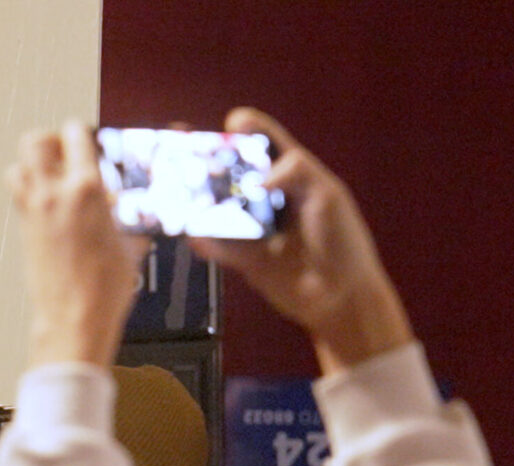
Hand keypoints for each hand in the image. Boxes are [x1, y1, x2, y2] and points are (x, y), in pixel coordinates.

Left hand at [7, 121, 147, 368]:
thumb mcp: (131, 242)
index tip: (91, 138)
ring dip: (34, 163)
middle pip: (35, 141)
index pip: (76, 134)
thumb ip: (128, 215)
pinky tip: (51, 203)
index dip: (84, 131)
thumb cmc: (103, 289)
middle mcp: (52, 195)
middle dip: (51, 139)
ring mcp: (32, 212)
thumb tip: (131, 209)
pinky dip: (29, 190)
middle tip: (67, 149)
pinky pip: (18, 196)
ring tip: (54, 173)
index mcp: (86, 189)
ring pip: (18, 166)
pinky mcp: (23, 231)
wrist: (74, 320)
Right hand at [191, 109, 412, 371]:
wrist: (341, 296)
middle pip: (233, 173)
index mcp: (293, 175)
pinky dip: (203, 241)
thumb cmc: (342, 240)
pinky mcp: (244, 258)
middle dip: (207, 161)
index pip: (268, 143)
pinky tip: (189, 234)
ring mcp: (254, 228)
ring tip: (171, 189)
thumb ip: (296, 173)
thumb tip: (255, 178)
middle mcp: (269, 197)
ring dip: (196, 200)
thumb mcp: (326, 196)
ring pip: (218, 208)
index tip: (232, 122)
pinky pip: (217, 246)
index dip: (248, 128)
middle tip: (180, 149)